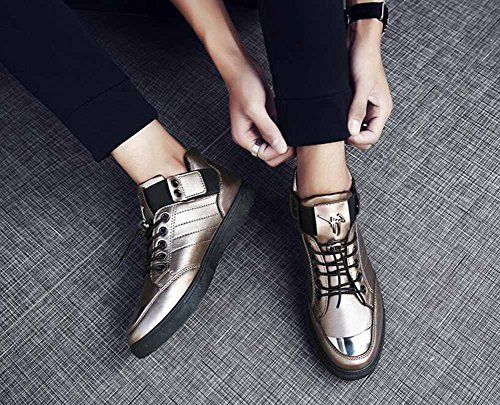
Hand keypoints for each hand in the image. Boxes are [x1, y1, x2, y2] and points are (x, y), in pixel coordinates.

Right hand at [225, 58, 293, 166]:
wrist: (243, 69)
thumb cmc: (243, 86)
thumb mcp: (256, 109)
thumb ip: (268, 130)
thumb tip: (280, 147)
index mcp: (243, 137)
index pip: (265, 155)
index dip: (279, 151)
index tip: (290, 143)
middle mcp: (250, 135)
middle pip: (270, 153)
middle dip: (282, 148)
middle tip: (293, 138)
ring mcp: (258, 128)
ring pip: (275, 143)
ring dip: (285, 138)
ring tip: (290, 128)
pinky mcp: (266, 119)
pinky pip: (278, 131)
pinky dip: (285, 129)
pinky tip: (287, 121)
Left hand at [347, 20, 392, 149]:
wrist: (358, 41)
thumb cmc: (365, 58)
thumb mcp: (362, 85)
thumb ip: (357, 109)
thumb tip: (352, 131)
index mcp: (382, 109)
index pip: (372, 136)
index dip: (358, 139)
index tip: (344, 134)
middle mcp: (375, 110)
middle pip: (364, 135)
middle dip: (352, 136)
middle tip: (338, 128)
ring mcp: (365, 106)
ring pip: (355, 128)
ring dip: (346, 127)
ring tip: (336, 119)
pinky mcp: (354, 100)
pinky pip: (349, 117)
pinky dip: (342, 118)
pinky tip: (335, 113)